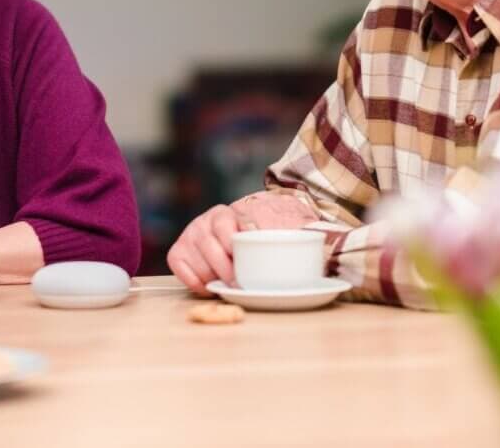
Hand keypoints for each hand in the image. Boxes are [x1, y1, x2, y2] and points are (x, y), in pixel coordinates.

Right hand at [167, 192, 316, 295]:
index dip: (231, 245)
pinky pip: (179, 266)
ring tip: (227, 284)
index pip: (226, 227)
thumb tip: (321, 237)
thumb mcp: (276, 231)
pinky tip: (209, 285)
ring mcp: (189, 235)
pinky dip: (193, 280)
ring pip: (195, 259)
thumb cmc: (258, 238)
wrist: (235, 237)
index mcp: (227, 214)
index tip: (240, 262)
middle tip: (238, 283)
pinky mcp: (178, 251)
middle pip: (209, 245)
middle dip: (223, 268)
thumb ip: (293, 232)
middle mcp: (204, 221)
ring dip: (211, 276)